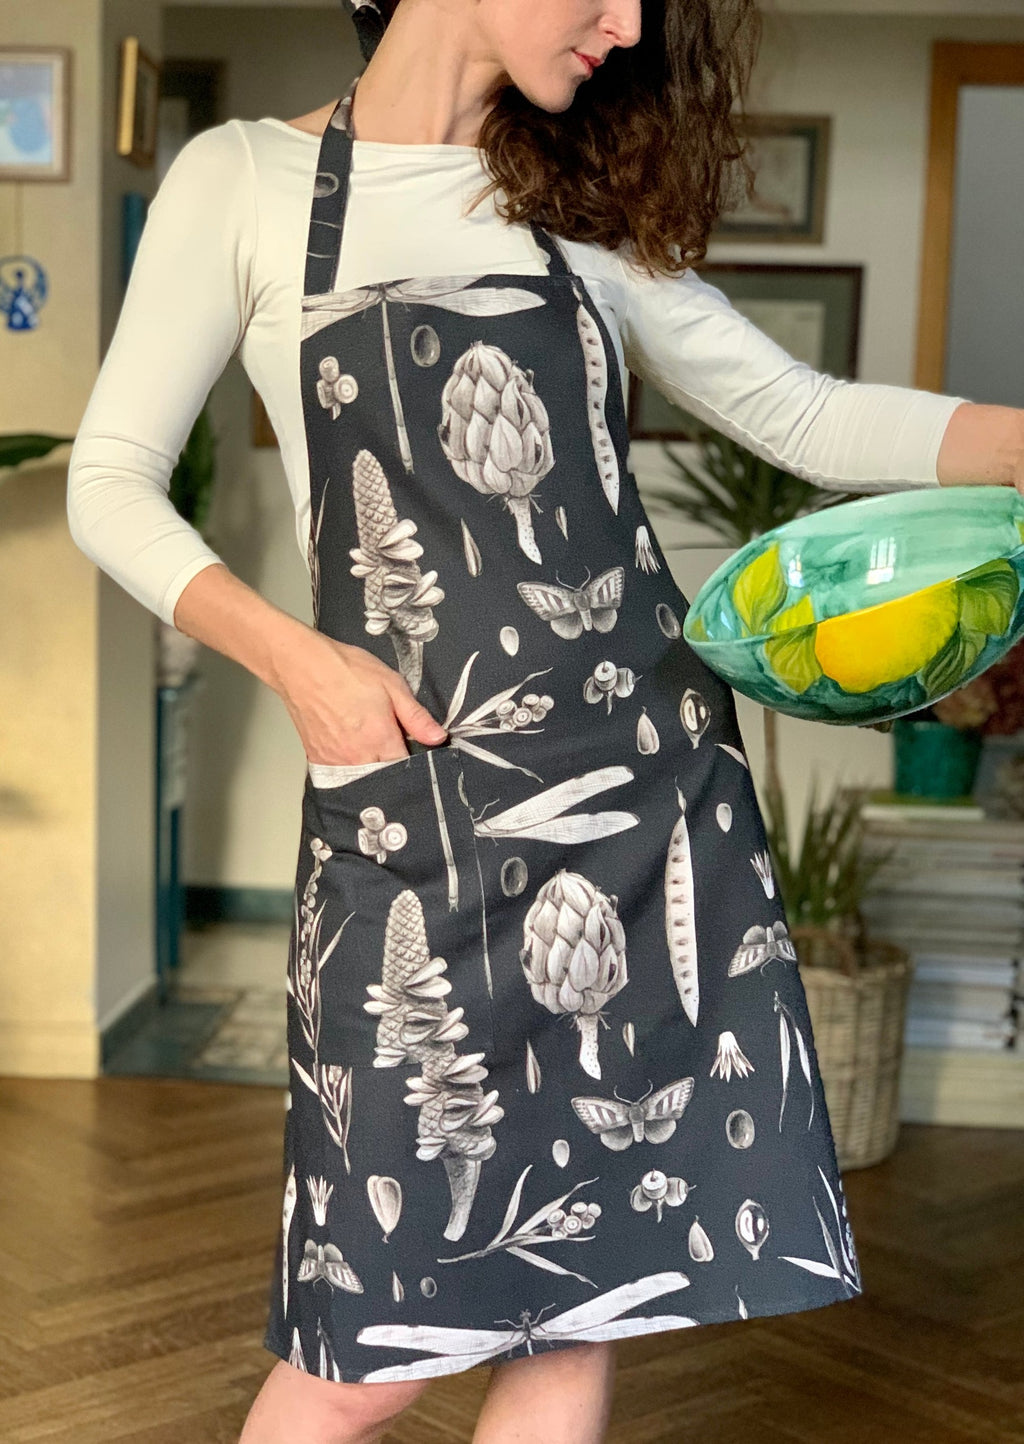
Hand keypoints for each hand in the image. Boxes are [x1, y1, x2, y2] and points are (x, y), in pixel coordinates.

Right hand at [271, 630, 447, 765]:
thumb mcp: (392, 685)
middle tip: (393, 751)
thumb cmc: (346, 670)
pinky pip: (340, 775)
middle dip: (392, 770)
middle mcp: (358, 756)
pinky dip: (350, 769)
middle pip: (384, 779)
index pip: (406, 769)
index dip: (415, 765)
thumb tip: (438, 738)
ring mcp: (336, 761)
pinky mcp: (318, 759)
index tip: (416, 754)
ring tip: (373, 752)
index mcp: (381, 739)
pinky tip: (353, 753)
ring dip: (372, 772)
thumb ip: (416, 716)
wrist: (302, 666)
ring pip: (362, 780)